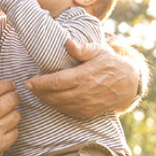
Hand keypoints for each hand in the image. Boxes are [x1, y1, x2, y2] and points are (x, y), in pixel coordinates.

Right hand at [0, 75, 19, 155]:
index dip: (7, 84)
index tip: (10, 85)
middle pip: (11, 99)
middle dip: (14, 96)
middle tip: (12, 98)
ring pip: (16, 115)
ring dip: (14, 113)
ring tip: (6, 115)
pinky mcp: (1, 146)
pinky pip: (16, 131)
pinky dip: (12, 129)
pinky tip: (4, 129)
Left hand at [25, 39, 144, 117]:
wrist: (128, 84)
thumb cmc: (110, 64)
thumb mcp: (99, 51)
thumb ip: (83, 48)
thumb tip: (68, 43)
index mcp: (85, 77)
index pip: (56, 82)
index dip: (39, 83)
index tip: (27, 82)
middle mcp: (85, 93)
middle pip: (54, 96)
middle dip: (38, 92)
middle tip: (28, 86)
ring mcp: (86, 105)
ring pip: (58, 105)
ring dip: (45, 99)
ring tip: (37, 91)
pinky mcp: (87, 113)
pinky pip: (66, 111)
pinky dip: (56, 106)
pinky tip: (50, 99)